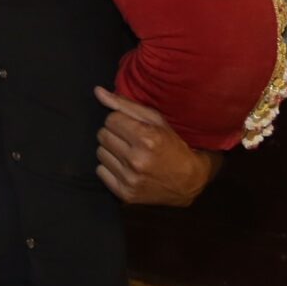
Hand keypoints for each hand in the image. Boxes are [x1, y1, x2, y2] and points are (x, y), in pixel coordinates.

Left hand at [93, 87, 218, 205]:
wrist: (189, 181)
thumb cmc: (172, 145)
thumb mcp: (156, 120)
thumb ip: (125, 105)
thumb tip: (97, 91)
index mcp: (147, 139)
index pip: (110, 119)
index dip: (120, 121)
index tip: (131, 127)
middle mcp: (137, 160)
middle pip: (102, 135)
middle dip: (114, 135)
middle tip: (130, 140)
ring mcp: (131, 179)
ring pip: (100, 153)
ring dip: (111, 151)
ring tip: (128, 153)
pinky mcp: (126, 194)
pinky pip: (100, 172)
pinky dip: (110, 168)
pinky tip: (125, 167)